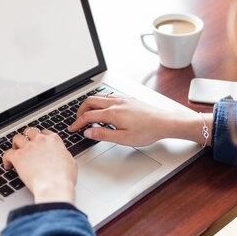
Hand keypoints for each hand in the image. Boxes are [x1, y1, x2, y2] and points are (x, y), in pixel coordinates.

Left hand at [3, 128, 76, 203]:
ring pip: (17, 138)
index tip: (38, 142)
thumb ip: (64, 154)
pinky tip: (8, 165)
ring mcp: (28, 147)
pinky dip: (6, 159)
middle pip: (30, 132)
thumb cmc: (63, 177)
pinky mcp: (18, 157)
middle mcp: (40, 140)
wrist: (53, 185)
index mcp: (53, 140)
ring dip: (16, 144)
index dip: (40, 137)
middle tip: (26, 144)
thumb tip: (62, 155)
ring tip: (16, 151)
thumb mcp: (71, 162)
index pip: (44, 132)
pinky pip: (7, 154)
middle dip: (27, 137)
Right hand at [67, 95, 201, 146]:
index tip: (72, 129)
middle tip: (77, 120)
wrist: (164, 122)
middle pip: (90, 101)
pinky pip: (109, 96)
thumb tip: (88, 132)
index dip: (77, 123)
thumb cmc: (147, 131)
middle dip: (80, 111)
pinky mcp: (129, 99)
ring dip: (90, 104)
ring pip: (99, 97)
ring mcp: (122, 99)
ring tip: (88, 115)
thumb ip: (103, 134)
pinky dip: (100, 102)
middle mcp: (116, 103)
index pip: (88, 116)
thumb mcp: (123, 139)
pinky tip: (104, 110)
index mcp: (112, 113)